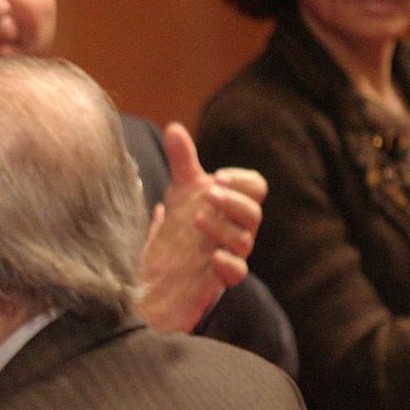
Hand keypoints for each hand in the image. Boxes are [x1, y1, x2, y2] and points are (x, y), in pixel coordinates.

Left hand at [139, 123, 265, 332]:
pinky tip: (212, 257)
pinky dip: (228, 264)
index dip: (242, 181)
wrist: (153, 282)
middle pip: (254, 214)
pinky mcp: (215, 283)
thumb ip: (181, 163)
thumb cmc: (175, 235)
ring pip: (244, 241)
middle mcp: (233, 230)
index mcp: (230, 207)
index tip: (216, 176)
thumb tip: (174, 127)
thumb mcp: (177, 195)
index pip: (256, 188)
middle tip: (208, 194)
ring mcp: (226, 256)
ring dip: (223, 228)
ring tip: (196, 220)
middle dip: (234, 201)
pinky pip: (237, 274)